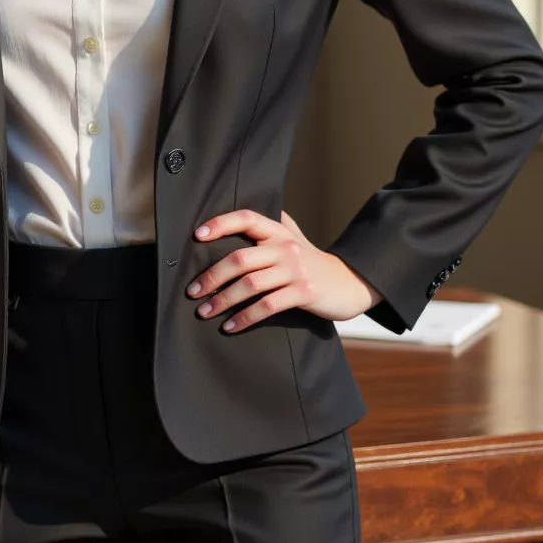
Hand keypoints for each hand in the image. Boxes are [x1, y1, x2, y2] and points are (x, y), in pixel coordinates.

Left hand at [186, 208, 382, 330]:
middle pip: (240, 259)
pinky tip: (230, 326)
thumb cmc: (313, 261)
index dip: (221, 223)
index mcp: (280, 232)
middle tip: (192, 292)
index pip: (247, 218)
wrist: (349, 283)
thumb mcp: (295, 237)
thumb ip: (272, 226)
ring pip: (250, 285)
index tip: (197, 236)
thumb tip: (242, 216)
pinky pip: (267, 306)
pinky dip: (244, 318)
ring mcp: (296, 270)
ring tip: (204, 312)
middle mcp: (286, 247)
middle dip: (211, 277)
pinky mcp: (304, 293)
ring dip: (222, 301)